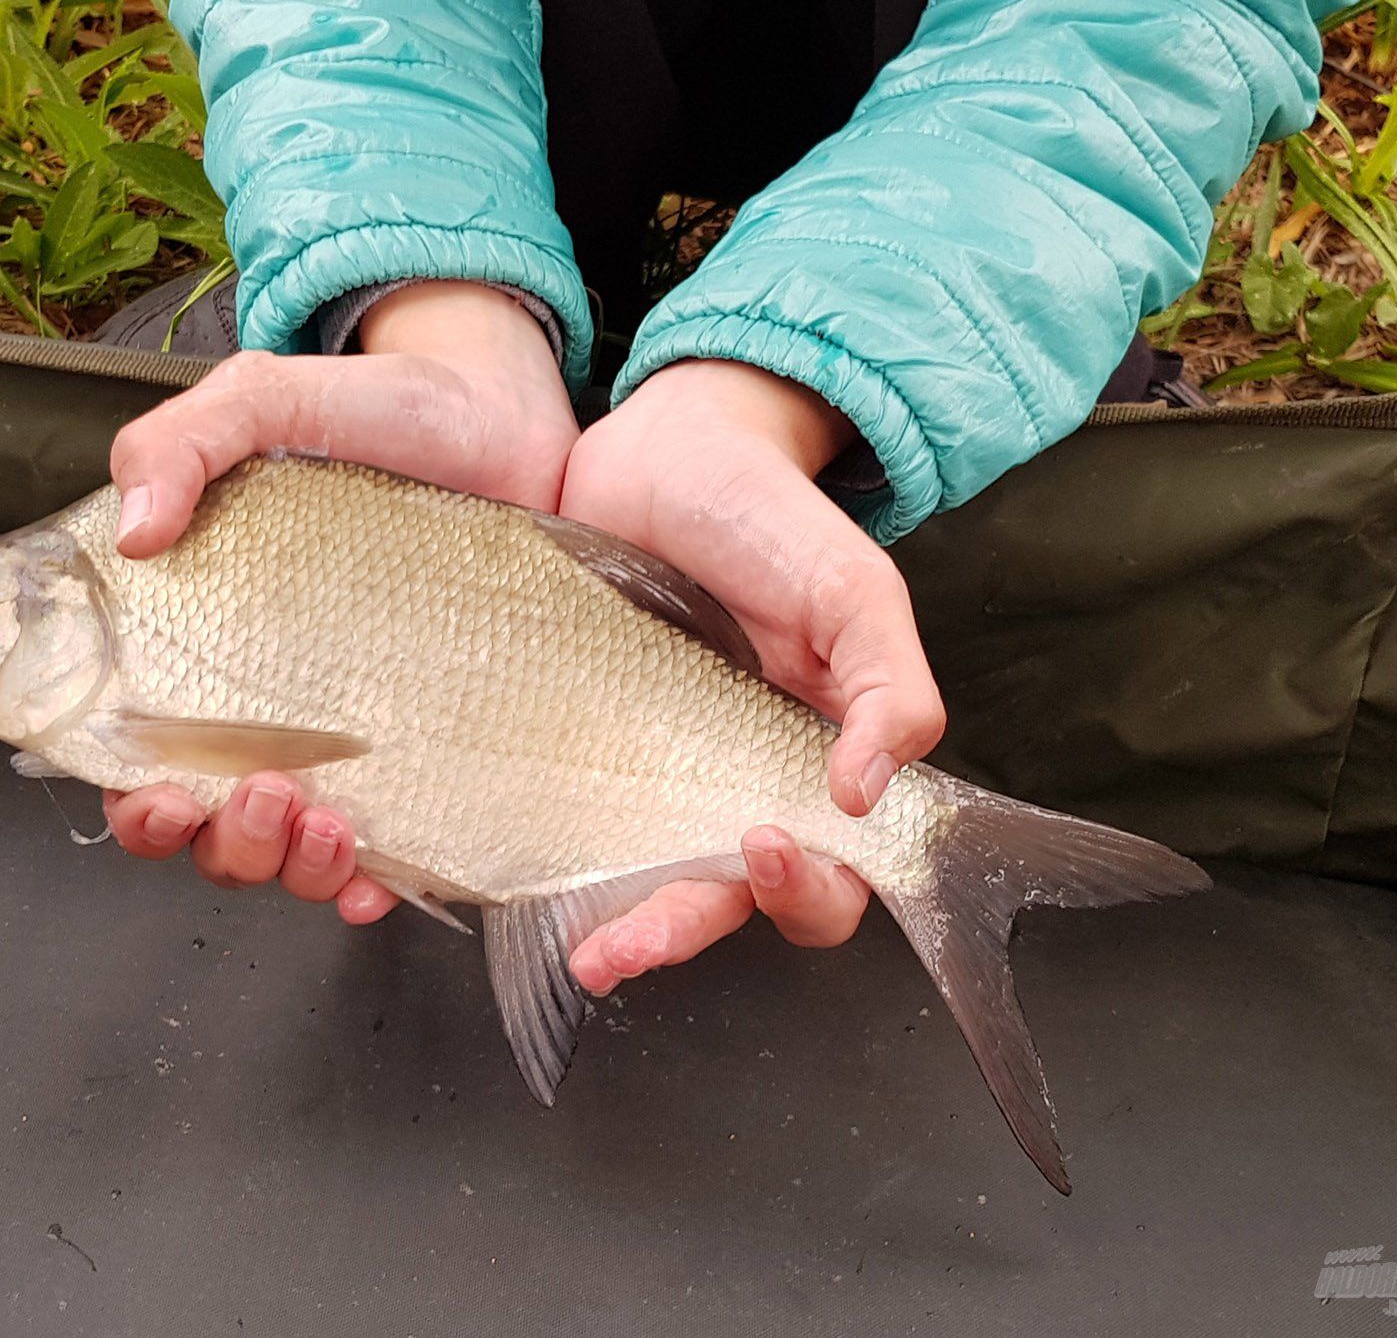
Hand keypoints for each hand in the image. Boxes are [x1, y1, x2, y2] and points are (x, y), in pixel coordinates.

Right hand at [101, 280, 575, 915]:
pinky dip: (368, 885)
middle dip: (214, 841)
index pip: (135, 747)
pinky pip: (389, 850)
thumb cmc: (380, 410)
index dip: (129, 794)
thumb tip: (132, 531)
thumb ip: (183, 443)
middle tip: (251, 796)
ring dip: (288, 866)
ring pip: (286, 852)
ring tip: (326, 823)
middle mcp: (268, 702)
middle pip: (205, 821)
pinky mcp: (430, 747)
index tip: (151, 792)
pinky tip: (375, 878)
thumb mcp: (266, 399)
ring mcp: (351, 732)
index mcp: (203, 639)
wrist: (503, 417)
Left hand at [554, 359, 945, 994]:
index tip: (764, 845)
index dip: (804, 889)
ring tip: (584, 950)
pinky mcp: (569, 744)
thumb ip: (888, 687)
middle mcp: (727, 784)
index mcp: (810, 764)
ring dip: (612, 926)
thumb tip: (869, 792)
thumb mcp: (852, 590)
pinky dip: (537, 861)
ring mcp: (644, 770)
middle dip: (678, 931)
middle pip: (720, 901)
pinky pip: (560, 820)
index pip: (831, 876)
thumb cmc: (769, 516)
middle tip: (628, 942)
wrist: (663, 445)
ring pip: (635, 879)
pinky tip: (508, 875)